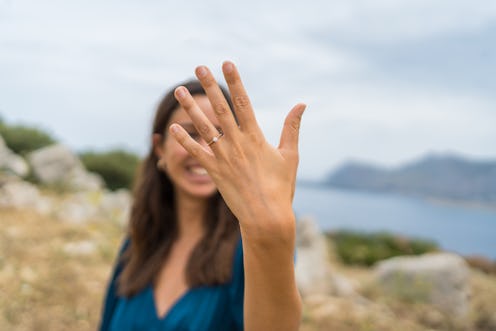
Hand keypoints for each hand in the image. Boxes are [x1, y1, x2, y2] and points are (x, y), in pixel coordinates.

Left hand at [170, 61, 305, 240]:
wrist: (266, 217)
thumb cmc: (281, 187)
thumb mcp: (290, 155)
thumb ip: (292, 128)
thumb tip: (301, 104)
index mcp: (255, 137)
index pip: (243, 102)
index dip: (234, 82)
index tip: (226, 64)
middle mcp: (237, 144)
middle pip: (220, 109)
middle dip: (210, 86)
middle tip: (199, 67)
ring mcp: (223, 157)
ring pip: (203, 127)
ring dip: (190, 108)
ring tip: (179, 91)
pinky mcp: (214, 172)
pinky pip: (195, 153)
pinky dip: (184, 141)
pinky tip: (173, 128)